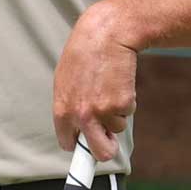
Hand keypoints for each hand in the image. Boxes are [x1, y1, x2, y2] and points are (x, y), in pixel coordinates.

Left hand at [52, 6, 137, 161]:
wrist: (106, 35)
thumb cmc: (84, 54)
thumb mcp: (65, 81)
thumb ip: (70, 106)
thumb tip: (76, 128)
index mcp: (63, 110)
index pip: (68, 143)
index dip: (79, 145)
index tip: (85, 150)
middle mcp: (82, 115)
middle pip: (99, 153)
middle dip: (106, 150)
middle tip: (109, 142)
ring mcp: (103, 112)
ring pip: (116, 129)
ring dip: (116, 115)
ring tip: (109, 89)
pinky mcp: (123, 104)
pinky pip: (127, 113)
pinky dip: (127, 101)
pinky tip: (118, 83)